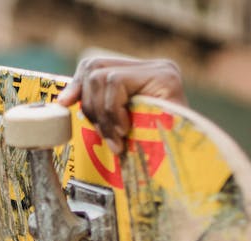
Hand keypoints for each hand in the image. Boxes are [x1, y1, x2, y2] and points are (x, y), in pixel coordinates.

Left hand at [56, 57, 186, 153]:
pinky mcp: (165, 77)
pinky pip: (116, 84)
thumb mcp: (121, 128)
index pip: (96, 66)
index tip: (64, 104)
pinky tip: (126, 130)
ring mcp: (160, 69)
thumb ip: (101, 110)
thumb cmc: (154, 155)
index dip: (77, 85)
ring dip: (103, 115)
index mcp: (142, 76)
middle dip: (89, 105)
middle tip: (105, 136)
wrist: (187, 165)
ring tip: (118, 139)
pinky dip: (113, 111)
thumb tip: (64, 100)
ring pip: (102, 77)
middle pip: (94, 67)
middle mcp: (153, 67)